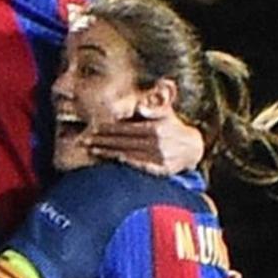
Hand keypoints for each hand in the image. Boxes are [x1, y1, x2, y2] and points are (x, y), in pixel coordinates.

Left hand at [83, 114, 204, 175]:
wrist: (193, 147)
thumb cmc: (172, 126)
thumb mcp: (166, 111)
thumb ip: (154, 106)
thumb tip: (141, 107)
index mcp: (156, 128)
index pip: (126, 128)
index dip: (108, 128)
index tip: (93, 127)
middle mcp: (157, 144)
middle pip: (123, 142)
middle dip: (102, 140)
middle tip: (85, 140)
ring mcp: (159, 158)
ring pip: (128, 154)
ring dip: (108, 152)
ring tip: (92, 149)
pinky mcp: (161, 170)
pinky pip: (138, 166)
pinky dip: (124, 163)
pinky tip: (111, 159)